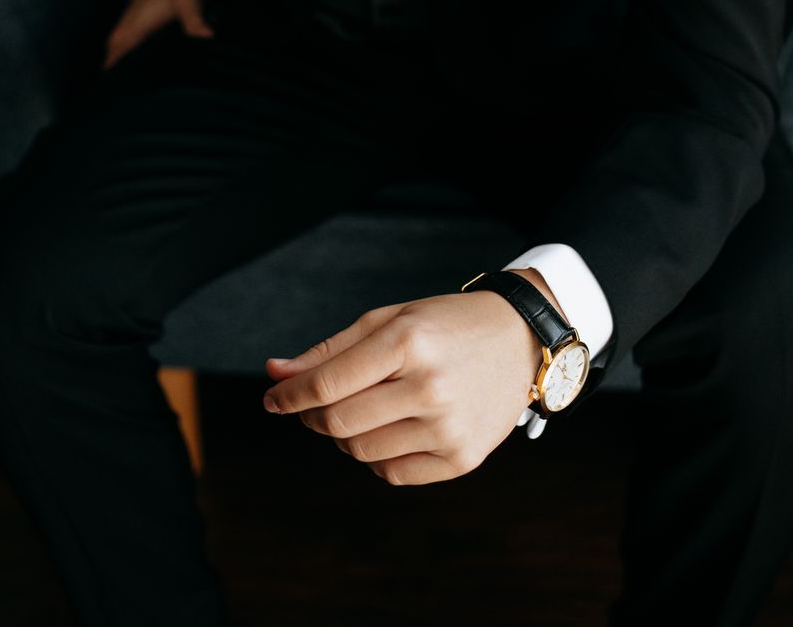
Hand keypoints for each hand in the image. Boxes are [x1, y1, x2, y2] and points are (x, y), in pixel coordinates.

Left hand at [262, 287, 546, 486]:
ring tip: (362, 410)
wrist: (520, 338)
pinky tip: (391, 429)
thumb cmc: (445, 325)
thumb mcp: (390, 320)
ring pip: (361, 452)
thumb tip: (274, 374)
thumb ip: (331, 350)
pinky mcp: (462, 459)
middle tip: (312, 405)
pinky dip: (378, 457)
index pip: (328, 384)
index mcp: (408, 342)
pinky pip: (393, 473)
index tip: (272, 398)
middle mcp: (430, 386)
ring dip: (345, 436)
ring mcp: (448, 427)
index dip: (290, 395)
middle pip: (339, 423)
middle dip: (312, 417)